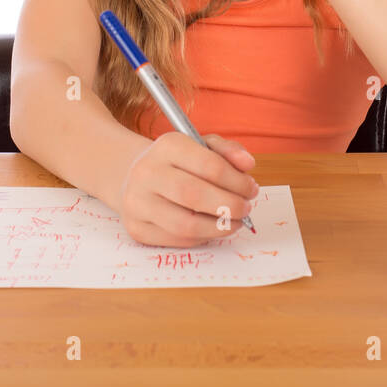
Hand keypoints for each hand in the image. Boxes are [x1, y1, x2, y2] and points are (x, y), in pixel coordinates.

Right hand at [117, 132, 259, 246]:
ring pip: (185, 225)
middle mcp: (147, 172)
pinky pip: (176, 240)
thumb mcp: (201, 146)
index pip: (210, 166)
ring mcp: (138, 202)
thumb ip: (228, 151)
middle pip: (195, 196)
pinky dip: (201, 238)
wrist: (135, 177)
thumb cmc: (177, 163)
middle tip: (245, 209)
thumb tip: (248, 164)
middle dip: (229, 206)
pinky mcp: (136, 228)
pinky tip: (211, 228)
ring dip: (218, 228)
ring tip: (234, 222)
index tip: (251, 189)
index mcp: (167, 146)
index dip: (238, 182)